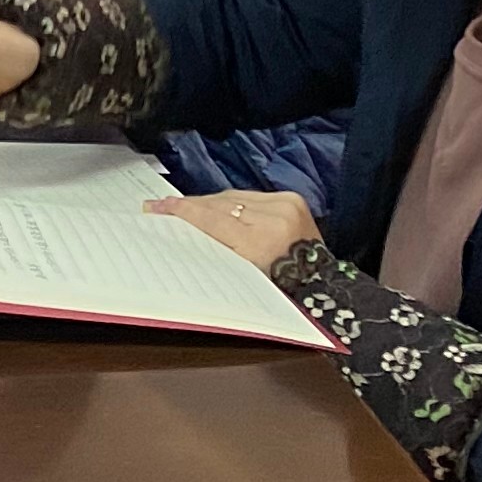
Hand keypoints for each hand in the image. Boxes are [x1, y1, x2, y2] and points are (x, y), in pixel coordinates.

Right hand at [148, 190, 320, 271]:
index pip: (212, 219)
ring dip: (211, 202)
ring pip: (233, 196)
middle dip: (192, 205)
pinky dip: (233, 201)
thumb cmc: (280, 286)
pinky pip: (250, 195)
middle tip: (165, 205)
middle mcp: (273, 218)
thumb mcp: (243, 273)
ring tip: (188, 206)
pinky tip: (218, 205)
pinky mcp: (291, 198)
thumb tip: (183, 226)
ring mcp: (284, 204)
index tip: (159, 207)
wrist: (323, 282)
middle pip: (219, 203)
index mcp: (259, 242)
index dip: (183, 211)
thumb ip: (216, 248)